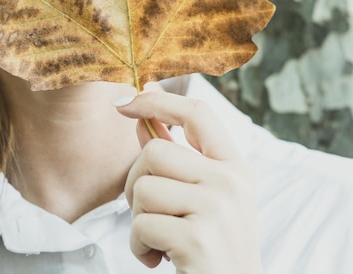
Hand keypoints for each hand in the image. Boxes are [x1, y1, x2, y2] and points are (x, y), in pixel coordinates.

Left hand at [115, 88, 262, 273]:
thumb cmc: (211, 250)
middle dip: (136, 182)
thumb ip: (173, 156)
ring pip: (144, 187)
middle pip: (155, 151)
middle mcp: (232, 182)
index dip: (156, 101)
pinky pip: (142, 224)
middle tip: (150, 214)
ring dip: (138, 219)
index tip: (124, 101)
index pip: (197, 112)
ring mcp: (219, 209)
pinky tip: (158, 259)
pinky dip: (138, 246)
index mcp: (235, 167)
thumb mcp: (200, 198)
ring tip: (160, 240)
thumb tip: (141, 115)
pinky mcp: (199, 239)